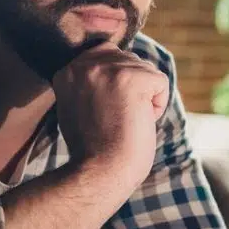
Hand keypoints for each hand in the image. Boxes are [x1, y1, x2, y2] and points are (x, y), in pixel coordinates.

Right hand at [53, 42, 169, 191]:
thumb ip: (89, 82)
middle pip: (128, 60)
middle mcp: (85, 64)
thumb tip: (115, 68)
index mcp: (67, 70)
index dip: (114, 85)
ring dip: (144, 99)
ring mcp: (109, 69)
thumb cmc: (93, 149)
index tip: (105, 112)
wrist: (99, 173)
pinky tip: (139, 122)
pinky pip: (161, 81)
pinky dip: (158, 106)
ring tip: (124, 122)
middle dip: (131, 90)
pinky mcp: (132, 79)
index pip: (105, 55)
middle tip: (114, 120)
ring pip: (146, 71)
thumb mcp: (77, 106)